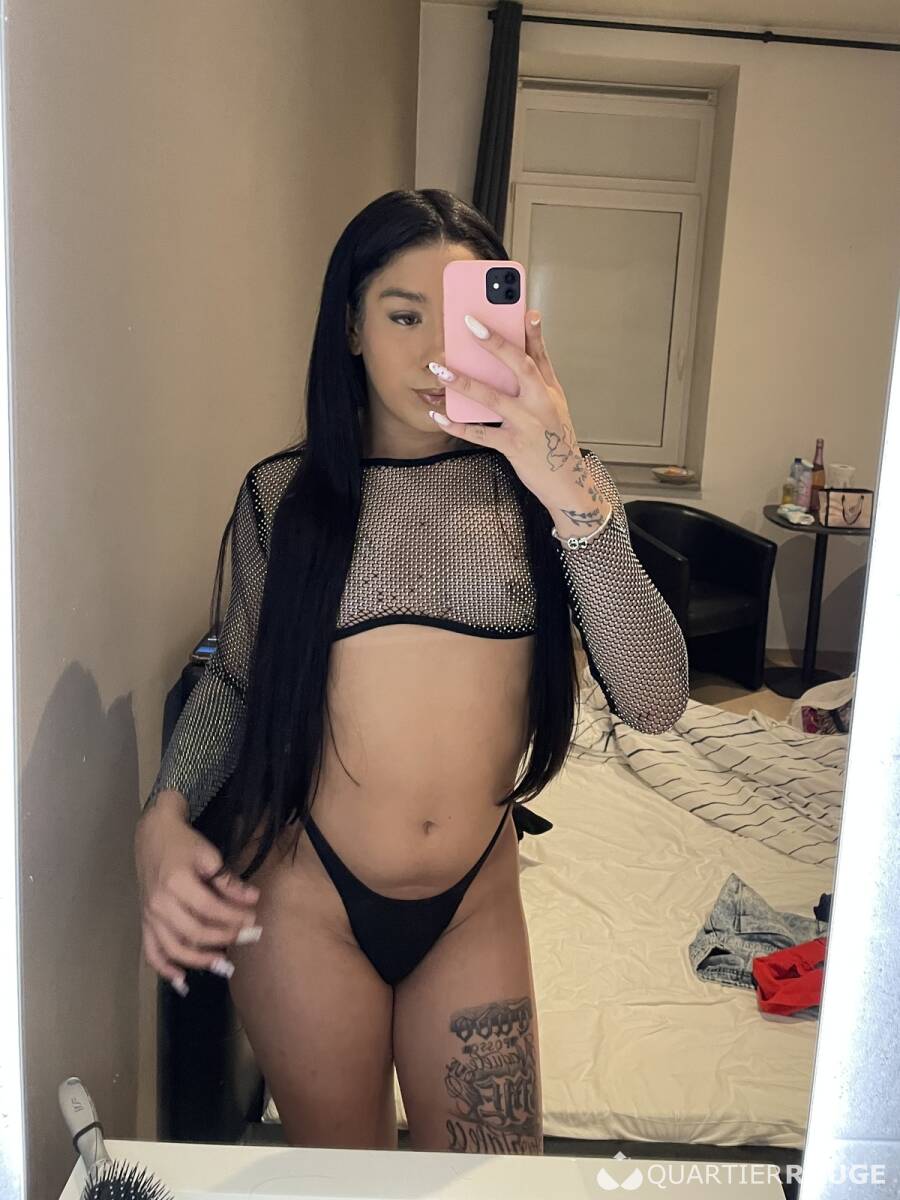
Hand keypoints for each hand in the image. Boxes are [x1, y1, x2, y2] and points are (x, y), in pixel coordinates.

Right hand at [135, 803, 260, 994]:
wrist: (154, 836)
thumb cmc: (184, 844)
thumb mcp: (209, 855)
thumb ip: (228, 881)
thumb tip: (253, 899)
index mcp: (176, 883)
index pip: (210, 909)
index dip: (234, 917)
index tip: (254, 920)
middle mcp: (160, 904)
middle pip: (195, 932)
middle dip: (224, 938)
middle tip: (247, 938)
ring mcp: (149, 916)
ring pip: (174, 948)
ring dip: (200, 960)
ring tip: (223, 965)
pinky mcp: (145, 922)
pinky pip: (151, 952)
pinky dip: (164, 968)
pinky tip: (181, 980)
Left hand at [427, 310, 599, 509]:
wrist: (565, 481)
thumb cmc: (555, 438)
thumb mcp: (554, 402)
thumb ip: (539, 371)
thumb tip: (529, 333)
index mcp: (549, 390)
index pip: (540, 354)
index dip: (532, 331)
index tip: (524, 309)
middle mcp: (540, 404)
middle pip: (519, 367)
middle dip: (495, 344)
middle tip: (470, 323)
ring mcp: (527, 425)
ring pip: (492, 399)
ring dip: (464, 382)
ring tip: (440, 368)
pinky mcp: (513, 447)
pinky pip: (480, 434)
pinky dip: (457, 425)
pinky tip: (438, 414)